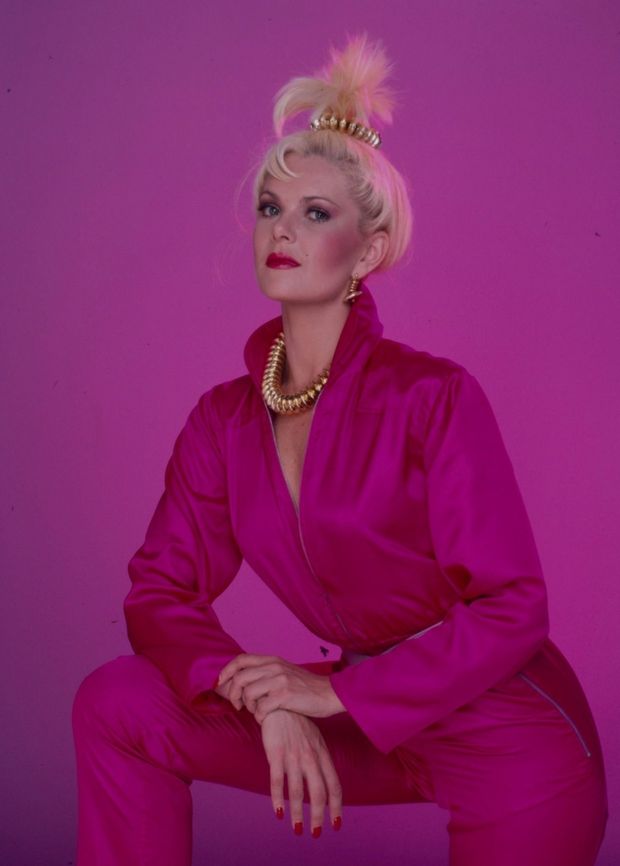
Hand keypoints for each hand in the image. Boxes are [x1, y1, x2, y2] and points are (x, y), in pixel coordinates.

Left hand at [215, 653, 345, 723]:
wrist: (329, 693)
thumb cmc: (307, 687)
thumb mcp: (285, 672)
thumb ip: (267, 673)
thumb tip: (244, 681)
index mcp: (272, 660)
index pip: (240, 659)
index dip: (226, 671)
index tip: (221, 684)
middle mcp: (274, 667)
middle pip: (239, 677)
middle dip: (233, 694)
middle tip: (238, 705)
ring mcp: (279, 680)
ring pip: (248, 694)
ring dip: (248, 707)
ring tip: (256, 712)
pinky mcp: (285, 695)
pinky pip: (260, 708)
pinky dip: (259, 717)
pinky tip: (265, 718)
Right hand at [260, 708, 342, 836]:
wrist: (281, 702)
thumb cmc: (298, 721)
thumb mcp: (315, 738)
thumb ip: (320, 759)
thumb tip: (325, 778)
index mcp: (322, 754)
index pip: (334, 785)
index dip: (336, 806)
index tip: (336, 822)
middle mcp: (311, 757)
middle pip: (319, 793)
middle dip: (319, 816)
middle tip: (316, 833)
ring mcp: (294, 756)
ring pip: (299, 792)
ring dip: (299, 813)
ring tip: (298, 829)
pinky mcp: (276, 754)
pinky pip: (278, 782)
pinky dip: (278, 800)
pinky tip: (279, 813)